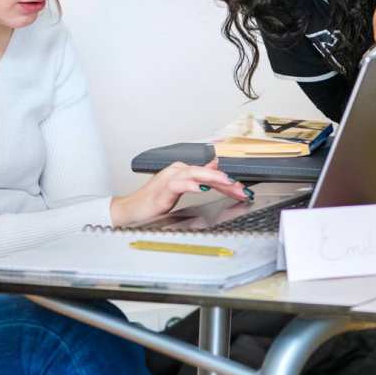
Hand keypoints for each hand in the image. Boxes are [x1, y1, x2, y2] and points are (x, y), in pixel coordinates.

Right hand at [110, 158, 248, 227]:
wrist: (132, 209)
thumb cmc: (155, 199)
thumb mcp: (181, 187)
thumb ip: (198, 177)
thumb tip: (214, 165)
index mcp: (183, 170)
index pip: (210, 174)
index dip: (227, 182)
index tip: (242, 190)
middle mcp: (178, 170)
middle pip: (206, 173)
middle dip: (226, 182)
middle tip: (241, 189)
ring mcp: (169, 178)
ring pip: (195, 174)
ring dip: (212, 178)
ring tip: (227, 182)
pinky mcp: (163, 188)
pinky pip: (178, 184)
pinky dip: (190, 185)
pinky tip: (200, 189)